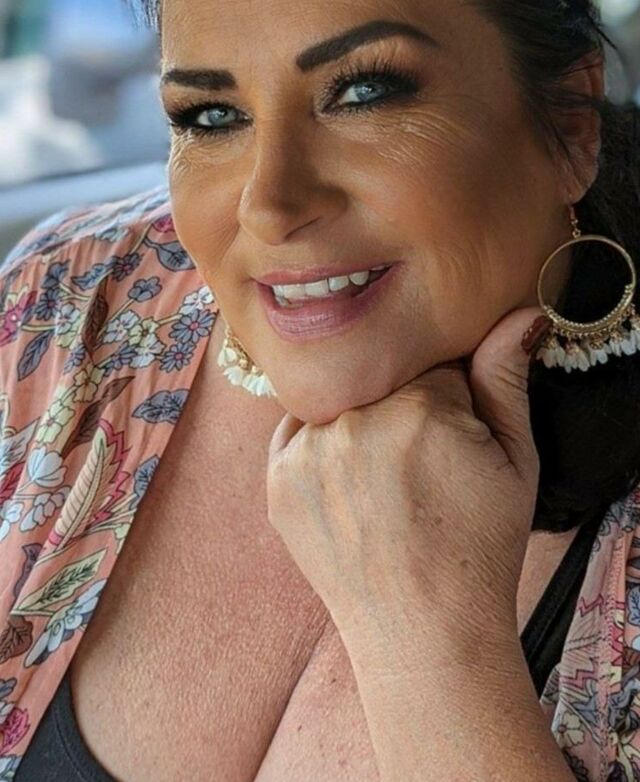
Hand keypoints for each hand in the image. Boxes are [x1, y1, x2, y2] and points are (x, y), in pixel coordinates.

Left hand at [266, 306, 550, 640]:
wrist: (424, 635)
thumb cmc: (478, 549)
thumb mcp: (516, 462)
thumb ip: (506, 380)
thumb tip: (516, 314)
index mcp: (420, 408)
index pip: (433, 362)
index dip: (450, 397)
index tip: (454, 438)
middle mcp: (355, 420)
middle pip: (383, 376)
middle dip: (405, 404)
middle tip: (421, 465)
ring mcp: (307, 450)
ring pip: (340, 397)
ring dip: (360, 420)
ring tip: (385, 482)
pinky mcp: (276, 477)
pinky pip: (299, 427)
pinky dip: (321, 443)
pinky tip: (350, 484)